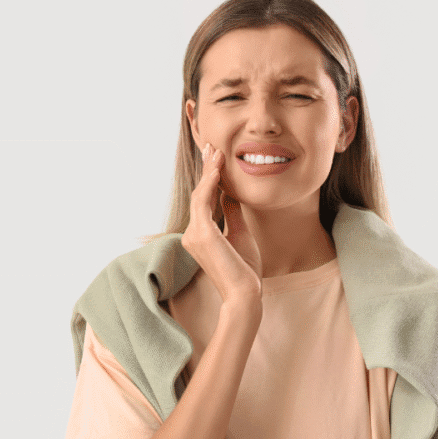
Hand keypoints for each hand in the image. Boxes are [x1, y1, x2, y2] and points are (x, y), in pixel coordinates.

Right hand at [182, 143, 263, 302]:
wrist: (245, 292)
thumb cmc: (245, 270)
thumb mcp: (240, 234)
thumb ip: (231, 214)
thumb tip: (230, 194)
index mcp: (200, 235)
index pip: (204, 200)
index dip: (209, 178)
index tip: (215, 158)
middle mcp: (192, 234)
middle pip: (200, 194)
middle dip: (206, 169)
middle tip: (211, 146)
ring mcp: (194, 234)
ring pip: (200, 194)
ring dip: (209, 171)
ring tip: (217, 152)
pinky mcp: (202, 234)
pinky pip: (203, 201)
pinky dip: (210, 184)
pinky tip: (218, 169)